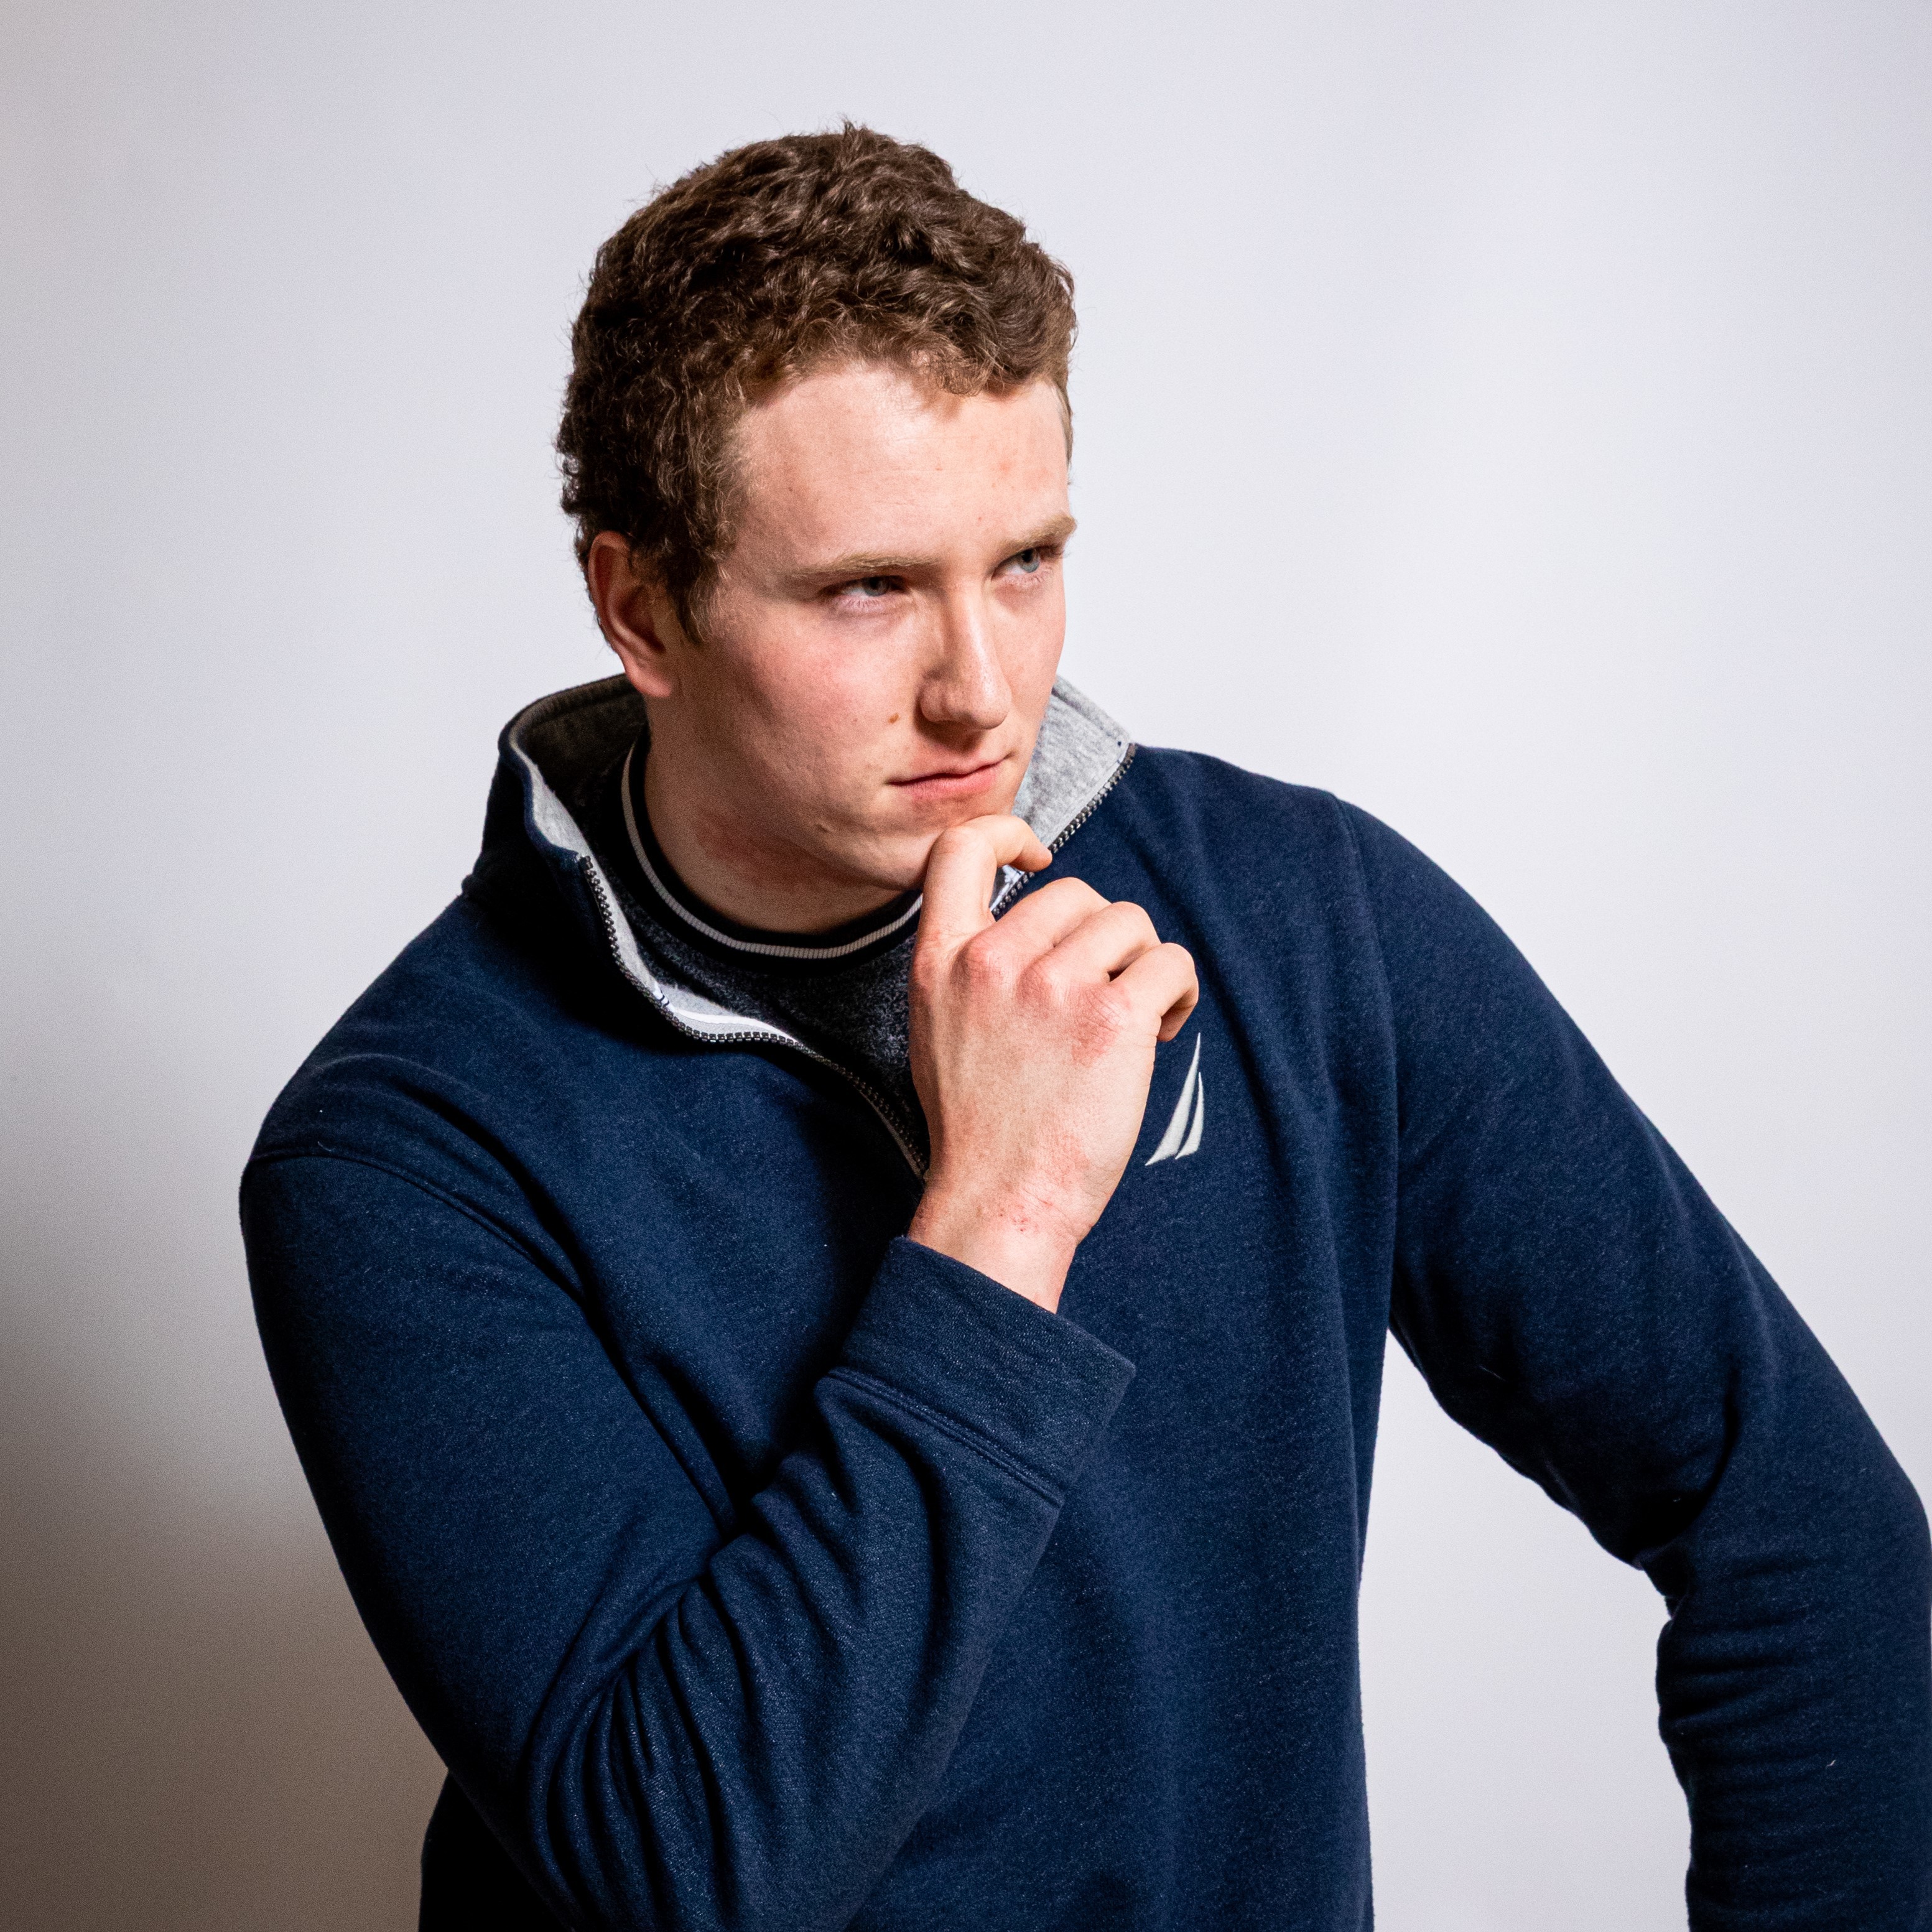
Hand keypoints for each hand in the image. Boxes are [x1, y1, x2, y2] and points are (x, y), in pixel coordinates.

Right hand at [905, 815, 1198, 1311]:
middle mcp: (993, 960)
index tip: (1039, 860)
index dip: (1009, 835)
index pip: (961, 849)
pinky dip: (1178, 994)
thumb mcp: (939, 1028)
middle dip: (1103, 939)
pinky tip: (1162, 1032)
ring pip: (1131, 924)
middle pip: (1077, 893)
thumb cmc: (981, 1126)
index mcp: (942, 959)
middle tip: (1101, 998)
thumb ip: (971, 968)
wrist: (1003, 1200)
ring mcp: (1054, 985)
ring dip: (1143, 966)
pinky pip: (1171, 963)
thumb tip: (1035, 927)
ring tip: (1133, 1022)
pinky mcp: (1112, 1016)